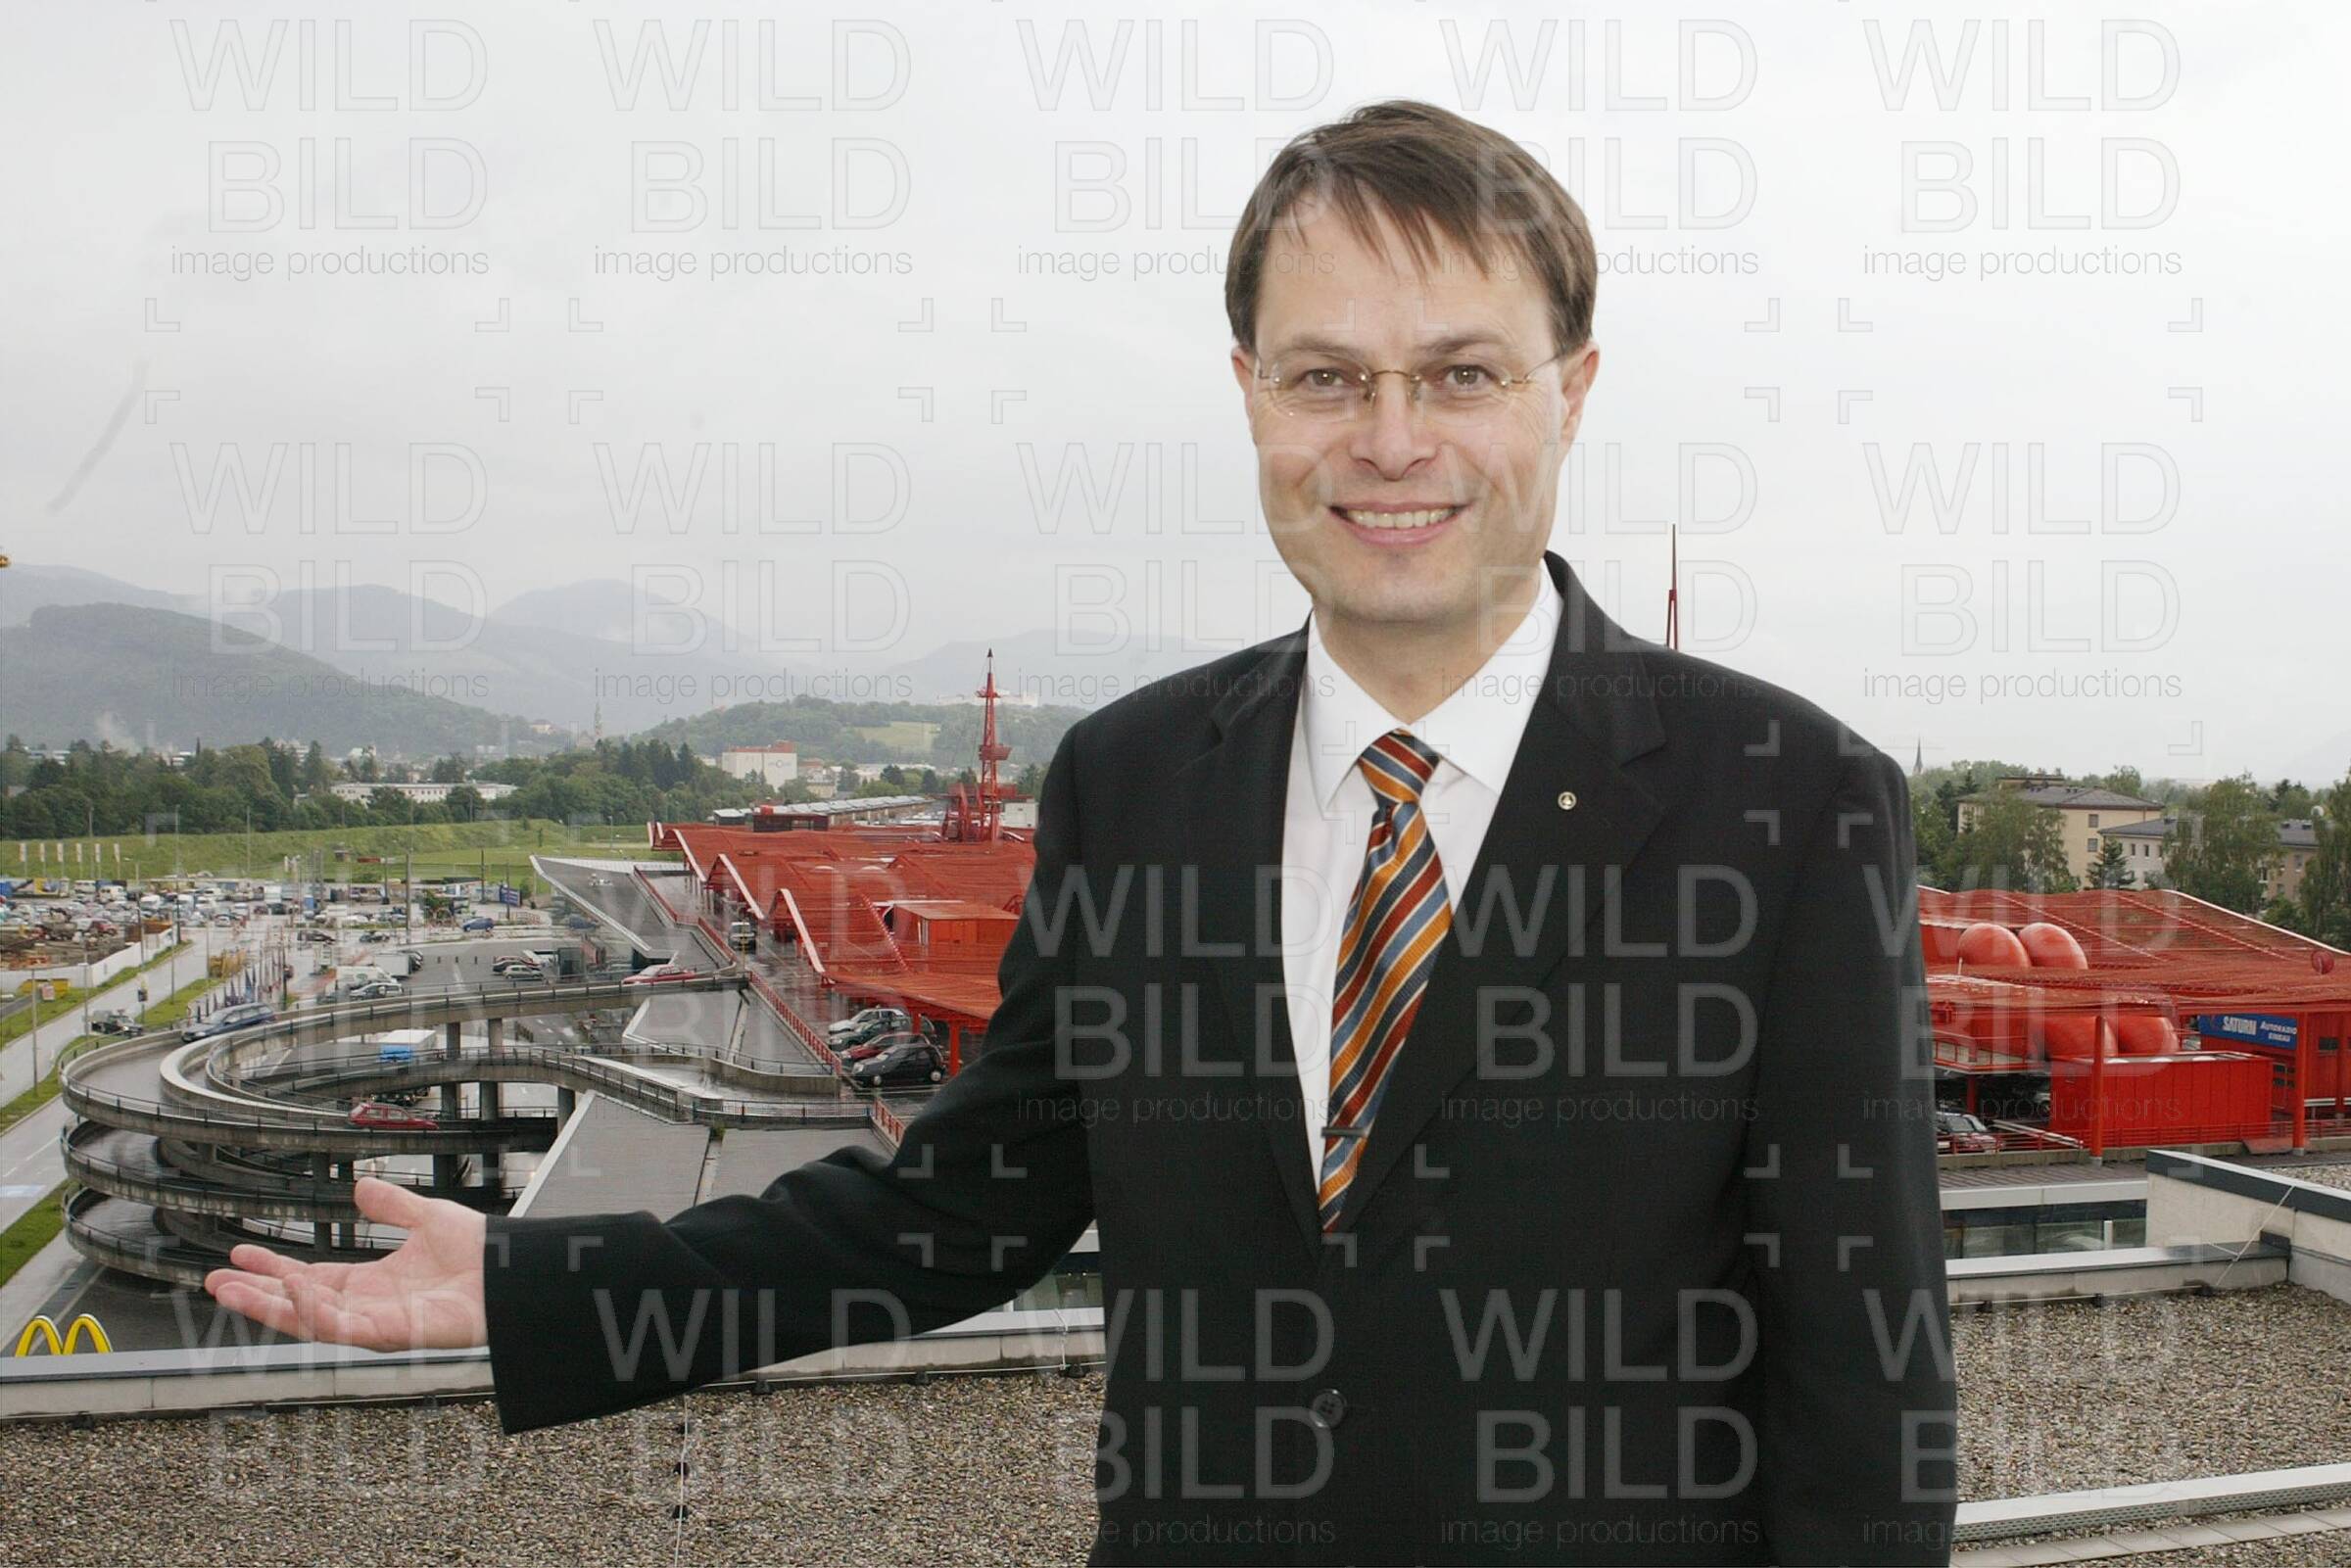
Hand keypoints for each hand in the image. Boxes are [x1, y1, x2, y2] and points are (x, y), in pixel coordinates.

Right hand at [202, 1175, 487, 1349]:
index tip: (238, 1253)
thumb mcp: (427, 1218)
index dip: (273, 1269)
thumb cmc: (482, 1254)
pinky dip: (312, 1310)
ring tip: (231, 1288)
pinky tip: (290, 1288)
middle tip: (213, 1282)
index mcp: (372, 1284)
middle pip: (298, 1305)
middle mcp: (368, 1308)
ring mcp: (376, 1324)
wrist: (513, 1271)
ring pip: (308, 1321)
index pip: (310, 1279)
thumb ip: (392, 1205)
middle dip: (254, 1295)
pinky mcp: (391, 1335)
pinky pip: (341, 1328)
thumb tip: (360, 1187)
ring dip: (268, 1305)